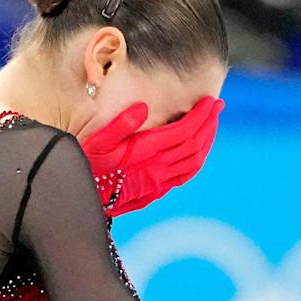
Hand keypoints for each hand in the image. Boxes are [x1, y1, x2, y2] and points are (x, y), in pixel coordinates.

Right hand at [79, 95, 223, 216]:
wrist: (82, 200)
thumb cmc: (86, 166)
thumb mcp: (97, 141)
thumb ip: (121, 123)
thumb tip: (143, 107)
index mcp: (146, 151)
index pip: (184, 130)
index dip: (201, 115)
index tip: (210, 101)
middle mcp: (157, 167)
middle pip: (195, 144)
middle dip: (210, 123)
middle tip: (218, 106)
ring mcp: (159, 182)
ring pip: (194, 161)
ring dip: (208, 141)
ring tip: (213, 124)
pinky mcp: (156, 191)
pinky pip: (186, 175)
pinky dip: (198, 160)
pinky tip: (200, 151)